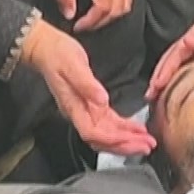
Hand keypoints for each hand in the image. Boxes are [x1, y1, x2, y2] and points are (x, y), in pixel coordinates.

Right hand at [23, 20, 154, 155]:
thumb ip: (87, 84)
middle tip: (147, 146)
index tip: (133, 139)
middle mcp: (79, 113)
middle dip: (125, 145)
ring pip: (106, 134)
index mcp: (73, 107)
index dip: (113, 140)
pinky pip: (108, 123)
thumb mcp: (73, 64)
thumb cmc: (57, 54)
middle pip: (102, 139)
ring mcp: (84, 110)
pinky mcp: (90, 104)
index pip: (93, 133)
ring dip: (126, 140)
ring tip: (146, 141)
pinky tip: (135, 129)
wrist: (46, 47)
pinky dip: (122, 129)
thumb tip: (102, 100)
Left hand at [49, 0, 134, 33]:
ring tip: (92, 19)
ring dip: (109, 17)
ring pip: (125, 6)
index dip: (91, 21)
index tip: (77, 25)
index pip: (103, 6)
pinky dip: (117, 8)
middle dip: (99, 22)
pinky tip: (103, 9)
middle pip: (116, 10)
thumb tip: (69, 13)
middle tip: (83, 25)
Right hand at [147, 4, 193, 100]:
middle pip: (172, 57)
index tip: (156, 84)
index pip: (175, 52)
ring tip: (156, 93)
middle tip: (149, 94)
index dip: (164, 69)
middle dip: (159, 75)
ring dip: (166, 76)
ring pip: (178, 61)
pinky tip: (176, 86)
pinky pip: (187, 65)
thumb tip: (185, 42)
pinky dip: (178, 76)